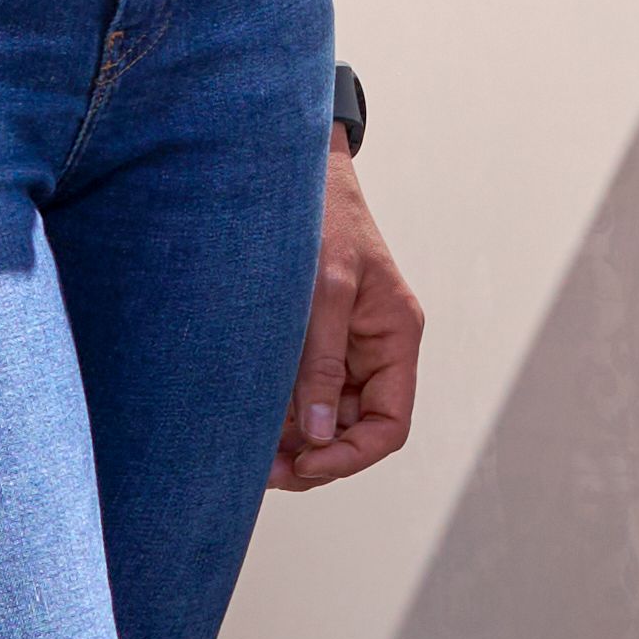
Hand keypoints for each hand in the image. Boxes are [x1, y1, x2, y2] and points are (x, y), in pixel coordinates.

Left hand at [280, 140, 423, 490]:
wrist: (293, 170)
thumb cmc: (321, 217)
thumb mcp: (325, 288)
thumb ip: (321, 361)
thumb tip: (315, 434)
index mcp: (394, 336)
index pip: (389, 425)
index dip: (351, 456)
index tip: (303, 462)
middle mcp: (372, 349)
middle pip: (353, 429)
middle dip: (313, 455)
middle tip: (261, 469)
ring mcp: (341, 347)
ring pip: (322, 417)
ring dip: (289, 438)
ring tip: (246, 447)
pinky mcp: (309, 340)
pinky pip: (298, 392)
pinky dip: (275, 412)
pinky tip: (243, 416)